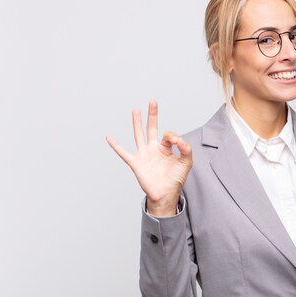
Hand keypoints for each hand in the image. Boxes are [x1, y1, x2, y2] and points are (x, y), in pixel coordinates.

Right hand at [106, 100, 192, 215]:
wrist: (166, 194)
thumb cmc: (175, 179)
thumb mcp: (186, 162)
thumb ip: (186, 149)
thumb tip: (179, 138)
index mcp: (165, 148)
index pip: (168, 135)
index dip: (173, 136)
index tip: (177, 142)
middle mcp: (153, 149)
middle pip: (151, 128)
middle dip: (152, 115)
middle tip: (152, 102)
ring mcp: (144, 155)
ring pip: (139, 135)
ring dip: (137, 123)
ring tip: (135, 110)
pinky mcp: (136, 163)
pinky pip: (123, 153)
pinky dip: (116, 146)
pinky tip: (109, 137)